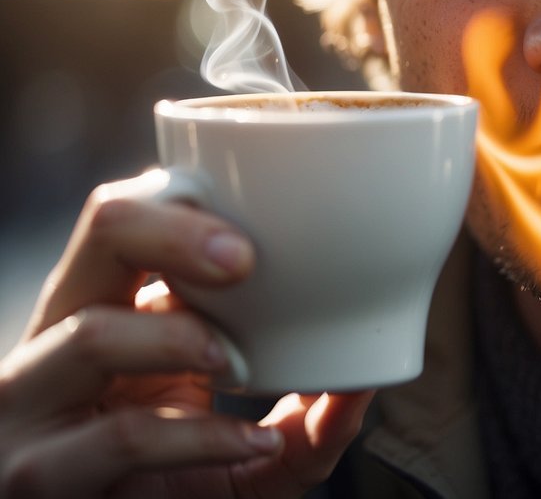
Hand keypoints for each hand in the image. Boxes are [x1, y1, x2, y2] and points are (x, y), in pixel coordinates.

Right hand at [0, 173, 373, 497]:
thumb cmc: (179, 484)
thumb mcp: (249, 442)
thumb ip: (308, 414)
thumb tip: (369, 386)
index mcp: (110, 309)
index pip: (135, 214)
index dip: (188, 201)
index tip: (256, 226)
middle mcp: (63, 339)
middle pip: (103, 234)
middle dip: (177, 231)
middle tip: (246, 261)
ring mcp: (39, 403)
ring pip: (92, 333)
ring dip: (179, 339)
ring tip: (238, 361)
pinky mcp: (42, 471)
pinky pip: (121, 437)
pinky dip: (200, 437)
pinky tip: (250, 442)